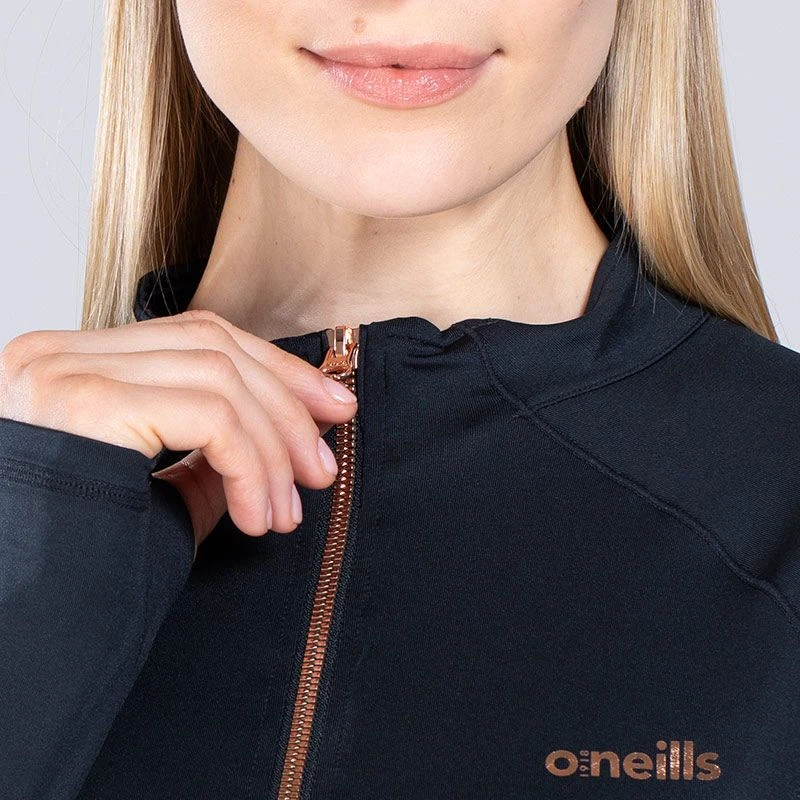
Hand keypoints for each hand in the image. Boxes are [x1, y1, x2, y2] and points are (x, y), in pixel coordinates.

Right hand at [0, 309, 357, 555]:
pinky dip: (252, 465)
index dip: (275, 369)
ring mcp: (67, 372)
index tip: (328, 408)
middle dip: (287, 405)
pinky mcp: (86, 404)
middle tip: (322, 467)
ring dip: (274, 446)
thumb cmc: (74, 562)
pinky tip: (256, 516)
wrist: (16, 629)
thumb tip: (275, 439)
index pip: (197, 338)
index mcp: (73, 366)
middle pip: (214, 346)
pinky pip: (211, 417)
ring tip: (288, 509)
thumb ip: (204, 459)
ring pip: (220, 377)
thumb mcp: (151, 496)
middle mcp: (61, 354)